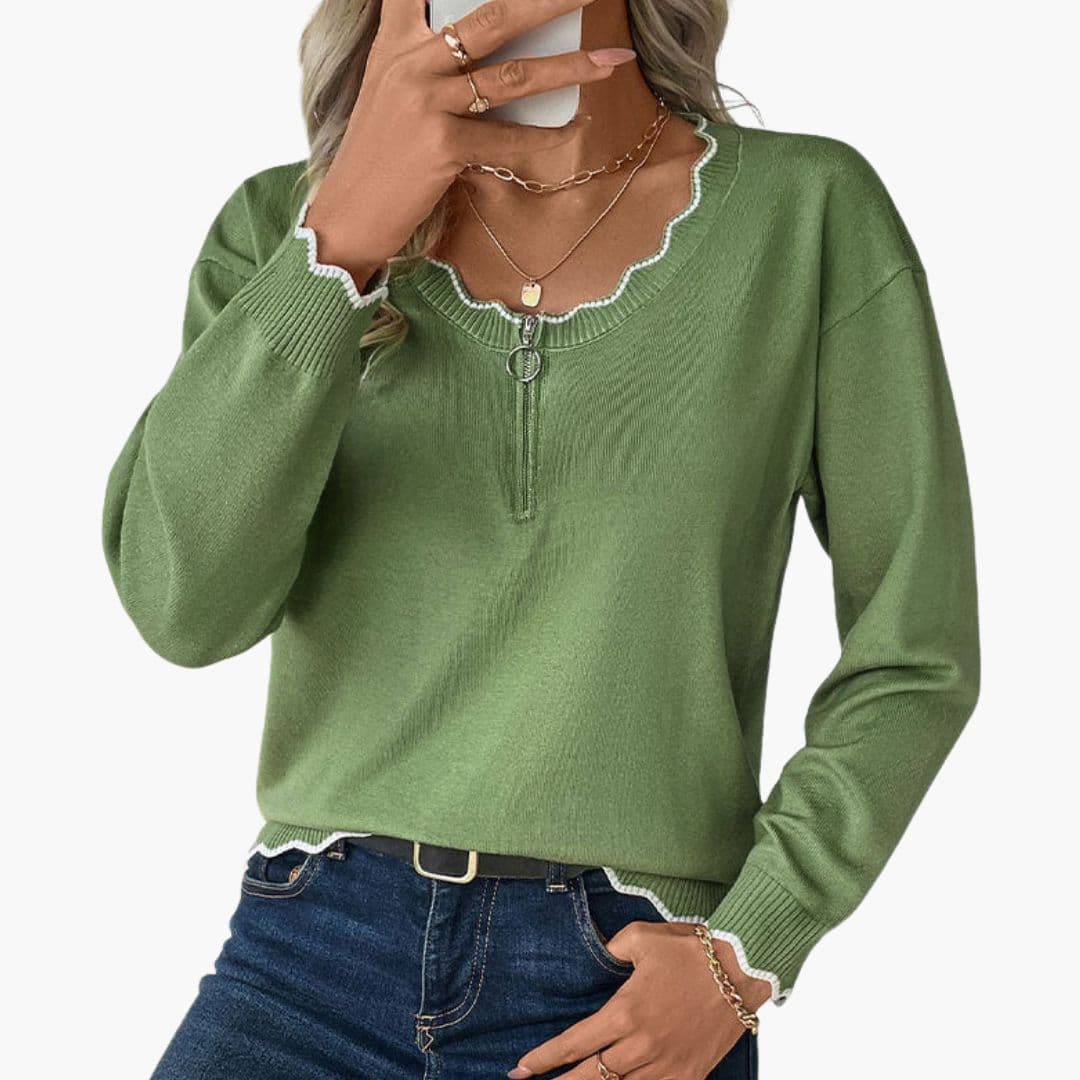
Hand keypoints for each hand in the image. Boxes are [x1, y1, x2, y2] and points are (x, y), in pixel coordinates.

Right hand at [304, 0, 637, 282]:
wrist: (351, 211)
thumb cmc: (381, 152)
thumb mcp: (390, 89)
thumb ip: (426, 55)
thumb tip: (490, 46)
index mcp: (397, 42)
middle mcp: (411, 64)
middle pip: (493, 17)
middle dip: (550, 1)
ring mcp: (426, 104)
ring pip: (512, 76)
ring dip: (569, 67)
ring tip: (610, 61)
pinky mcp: (441, 146)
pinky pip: (508, 138)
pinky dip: (545, 138)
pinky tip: (575, 130)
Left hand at [506, 921, 771, 1078]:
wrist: (741, 971)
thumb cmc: (690, 951)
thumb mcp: (642, 937)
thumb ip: (612, 948)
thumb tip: (599, 954)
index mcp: (624, 1012)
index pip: (574, 1043)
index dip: (544, 1059)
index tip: (521, 1068)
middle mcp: (640, 1045)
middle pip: (590, 1076)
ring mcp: (665, 1065)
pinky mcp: (689, 1074)